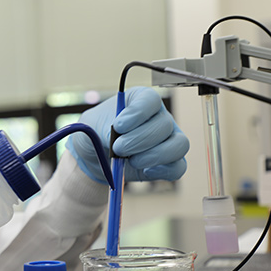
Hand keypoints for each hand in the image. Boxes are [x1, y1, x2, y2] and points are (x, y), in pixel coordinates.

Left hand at [66, 87, 188, 183]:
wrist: (94, 157)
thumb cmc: (95, 135)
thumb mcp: (91, 127)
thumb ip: (104, 130)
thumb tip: (117, 141)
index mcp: (140, 100)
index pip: (150, 99)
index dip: (137, 112)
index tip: (118, 126)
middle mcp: (158, 117)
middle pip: (164, 125)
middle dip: (139, 140)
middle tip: (118, 148)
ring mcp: (168, 139)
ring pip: (179, 145)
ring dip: (154, 156)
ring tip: (131, 161)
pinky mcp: (169, 162)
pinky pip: (178, 167)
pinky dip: (162, 171)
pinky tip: (144, 171)